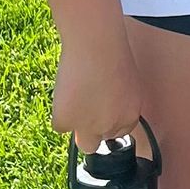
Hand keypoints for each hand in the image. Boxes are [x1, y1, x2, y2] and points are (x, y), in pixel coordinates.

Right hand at [52, 37, 142, 152]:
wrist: (95, 45)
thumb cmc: (110, 53)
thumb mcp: (125, 83)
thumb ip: (116, 101)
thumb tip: (105, 107)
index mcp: (130, 115)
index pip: (118, 133)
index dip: (105, 123)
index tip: (97, 113)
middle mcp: (111, 126)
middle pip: (99, 143)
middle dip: (91, 132)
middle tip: (83, 111)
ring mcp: (89, 127)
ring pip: (81, 142)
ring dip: (76, 126)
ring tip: (74, 100)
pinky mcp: (67, 122)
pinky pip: (60, 126)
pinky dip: (60, 113)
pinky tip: (65, 94)